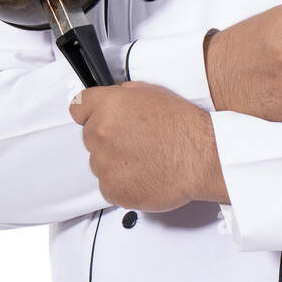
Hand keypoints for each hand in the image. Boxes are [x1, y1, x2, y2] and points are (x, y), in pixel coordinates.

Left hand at [69, 81, 228, 210]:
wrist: (202, 158)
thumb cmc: (185, 128)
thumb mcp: (154, 93)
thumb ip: (124, 96)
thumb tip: (114, 100)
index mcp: (109, 106)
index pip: (78, 106)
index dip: (89, 113)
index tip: (94, 118)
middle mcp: (101, 132)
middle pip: (90, 136)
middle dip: (108, 139)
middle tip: (135, 142)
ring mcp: (105, 163)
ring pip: (99, 163)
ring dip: (115, 163)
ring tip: (144, 160)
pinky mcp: (112, 188)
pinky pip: (108, 186)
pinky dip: (123, 184)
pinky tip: (144, 175)